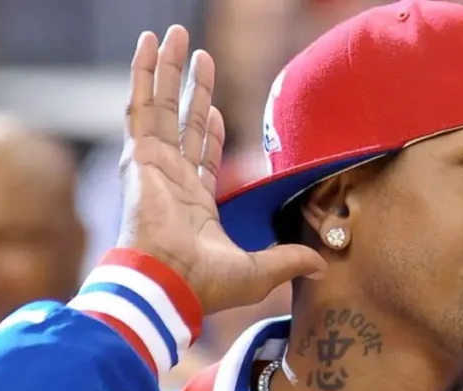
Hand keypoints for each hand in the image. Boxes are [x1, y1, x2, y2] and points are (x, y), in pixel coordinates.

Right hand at [118, 26, 324, 314]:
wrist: (169, 285)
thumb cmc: (205, 285)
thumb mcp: (260, 270)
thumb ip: (289, 258)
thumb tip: (322, 262)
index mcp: (193, 205)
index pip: (201, 156)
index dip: (208, 132)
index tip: (215, 109)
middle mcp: (170, 180)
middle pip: (181, 121)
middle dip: (189, 87)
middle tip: (197, 55)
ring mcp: (152, 165)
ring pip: (162, 105)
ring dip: (168, 69)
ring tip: (173, 34)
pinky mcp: (140, 155)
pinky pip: (141, 105)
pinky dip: (143, 73)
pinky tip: (149, 43)